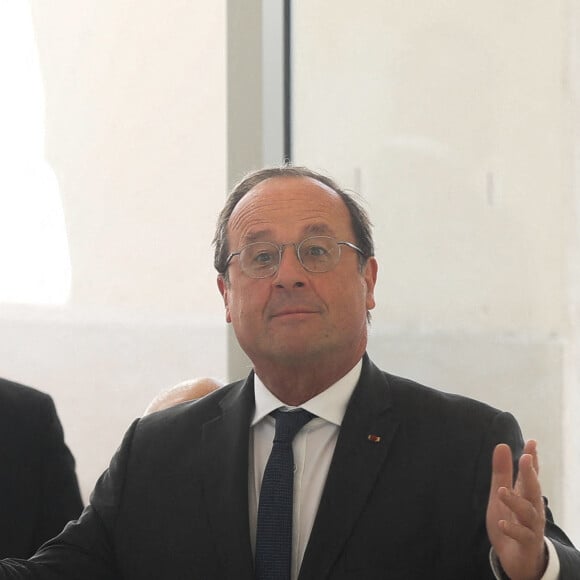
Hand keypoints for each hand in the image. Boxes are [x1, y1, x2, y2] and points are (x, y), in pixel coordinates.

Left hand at [486, 440, 546, 579]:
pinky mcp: (527, 543)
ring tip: (502, 491)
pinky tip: (502, 523)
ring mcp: (531, 526)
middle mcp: (532, 508)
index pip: (530, 474)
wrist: (517, 559)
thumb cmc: (511, 521)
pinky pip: (522, 536)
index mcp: (525, 494)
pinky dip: (512, 529)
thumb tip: (502, 445)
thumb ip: (502, 472)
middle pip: (533, 489)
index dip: (532, 459)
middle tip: (526, 458)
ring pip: (528, 512)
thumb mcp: (501, 494)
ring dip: (516, 501)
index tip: (532, 442)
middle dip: (530, 474)